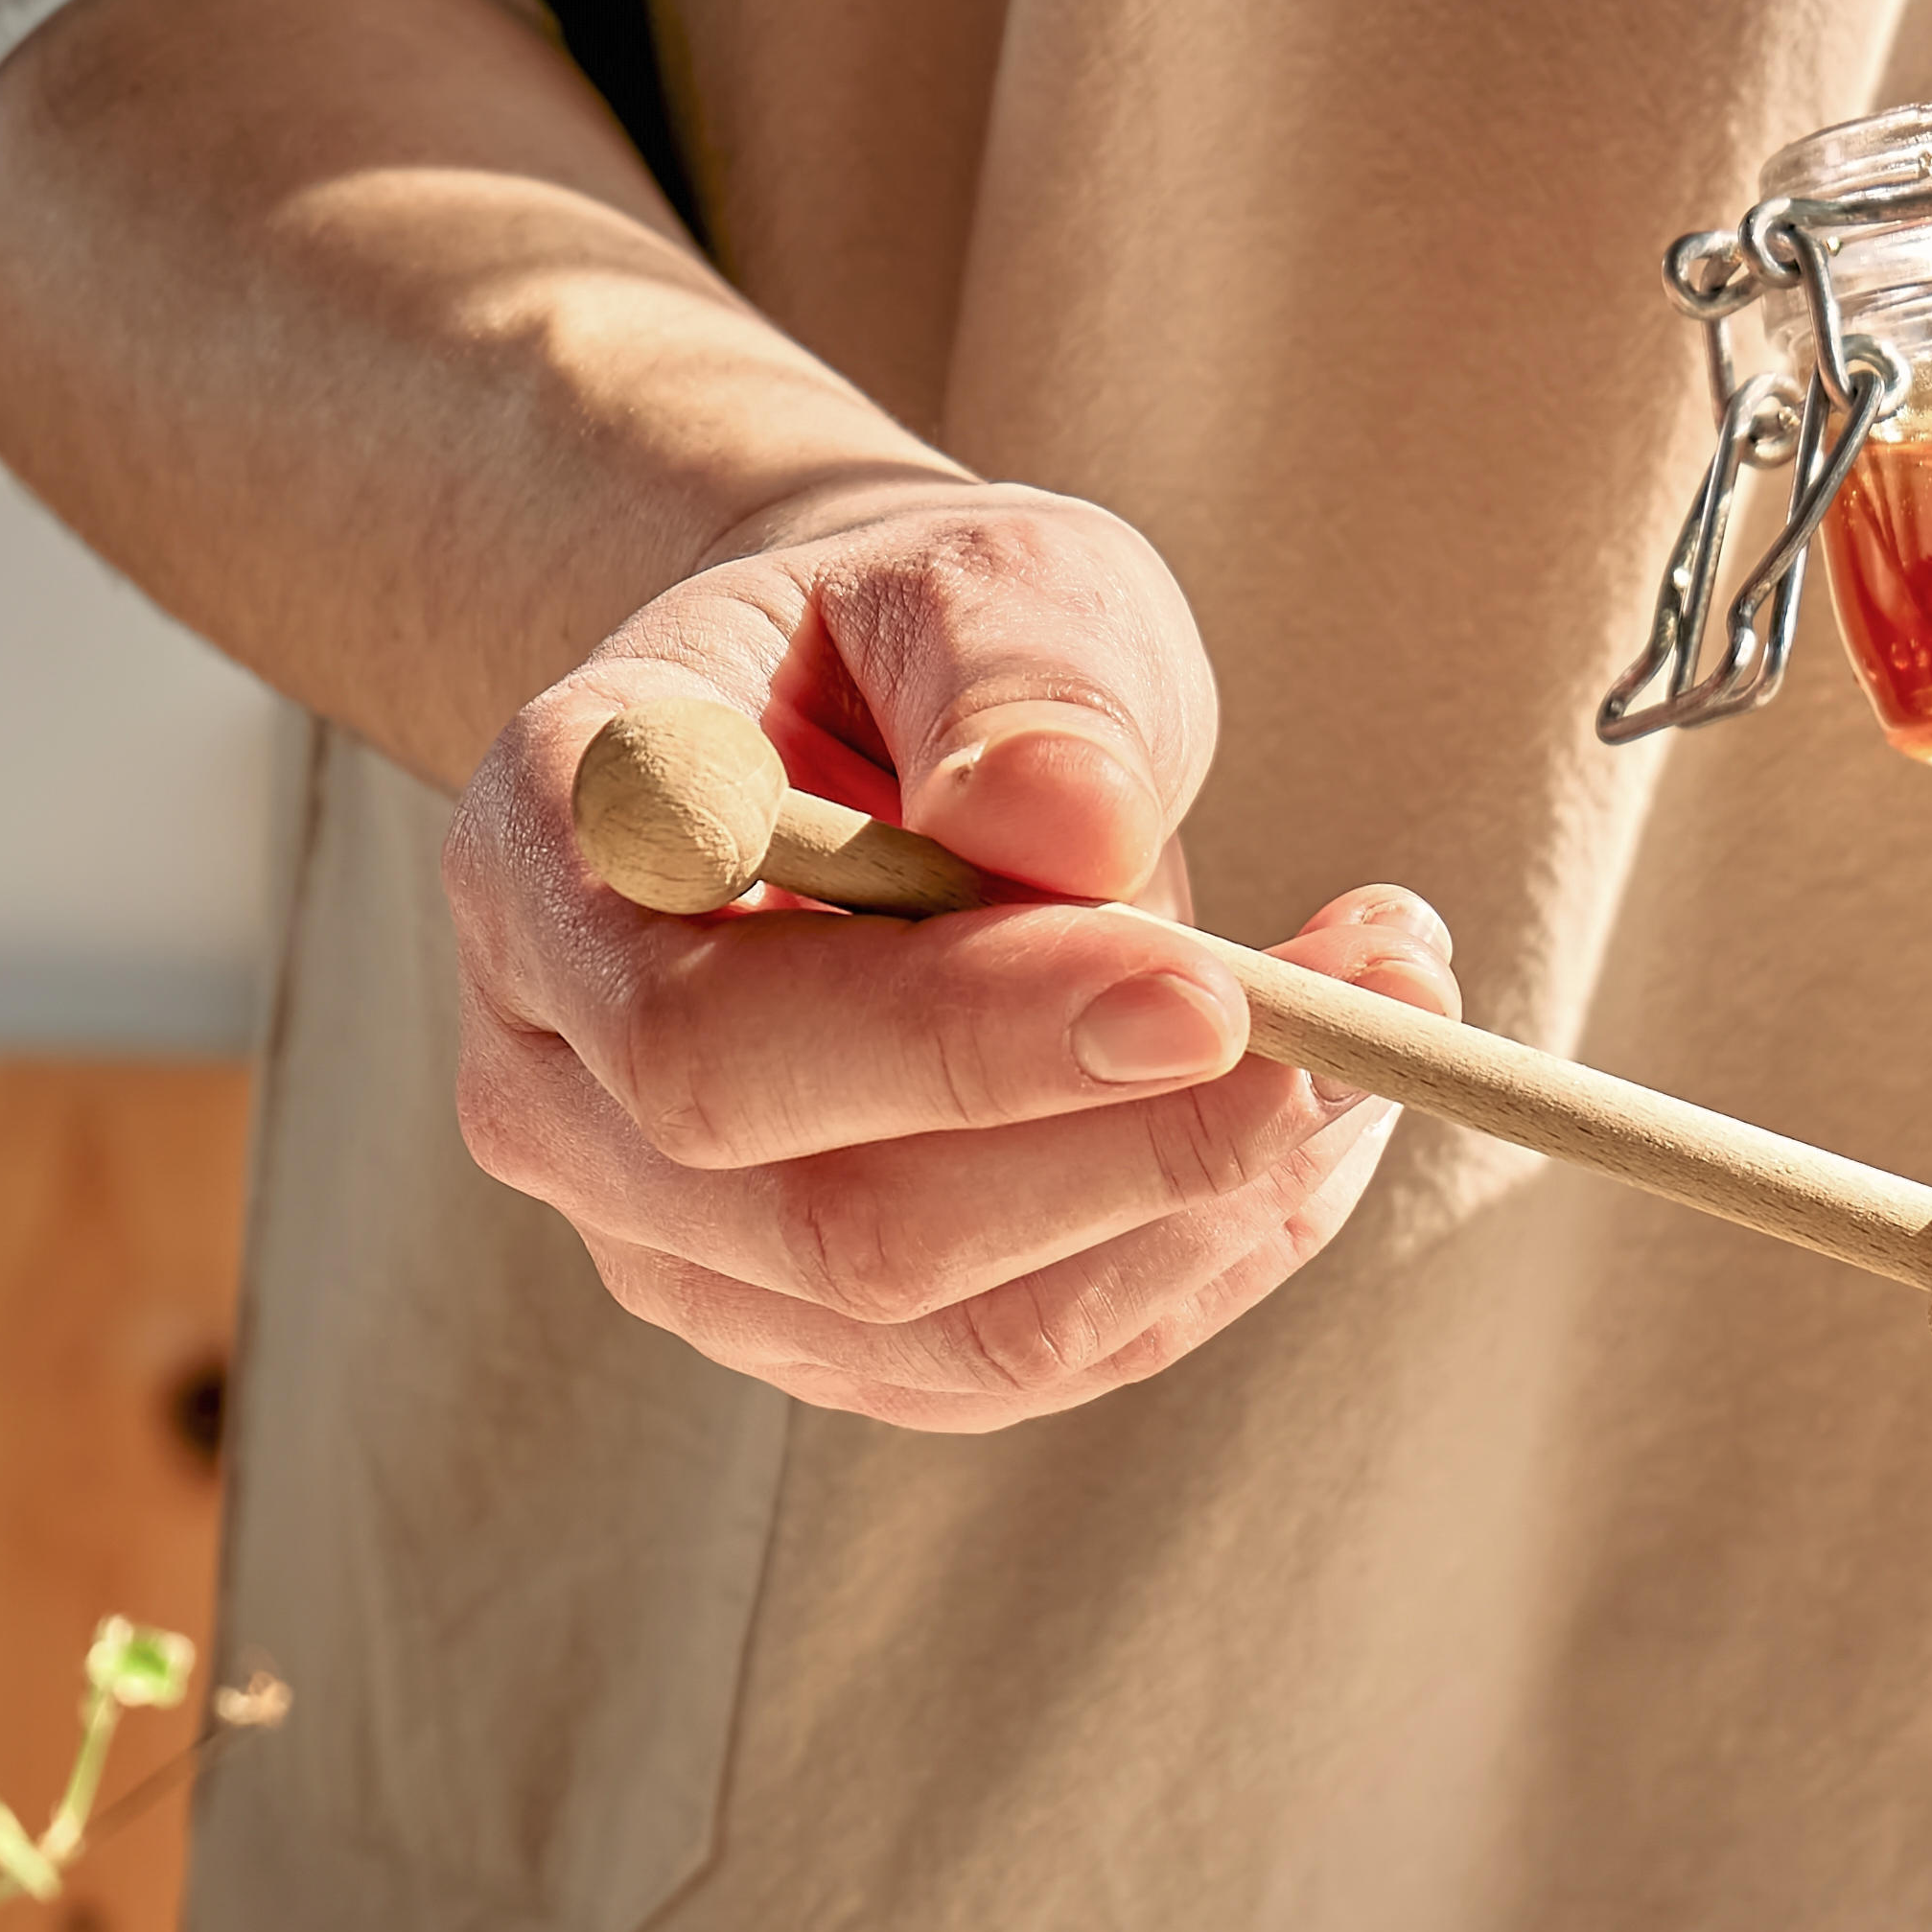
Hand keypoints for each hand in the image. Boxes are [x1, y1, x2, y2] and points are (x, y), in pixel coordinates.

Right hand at [445, 480, 1453, 1429]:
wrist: (866, 733)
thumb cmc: (911, 643)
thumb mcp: (974, 574)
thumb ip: (1016, 677)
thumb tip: (1065, 822)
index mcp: (545, 862)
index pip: (711, 1040)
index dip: (961, 1040)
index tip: (1207, 984)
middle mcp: (559, 1088)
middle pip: (842, 1229)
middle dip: (1141, 1147)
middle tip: (1367, 1020)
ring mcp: (679, 1245)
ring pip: (968, 1328)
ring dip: (1218, 1205)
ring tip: (1386, 1029)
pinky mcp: (824, 1335)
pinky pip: (1044, 1358)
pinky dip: (1217, 1250)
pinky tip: (1319, 1122)